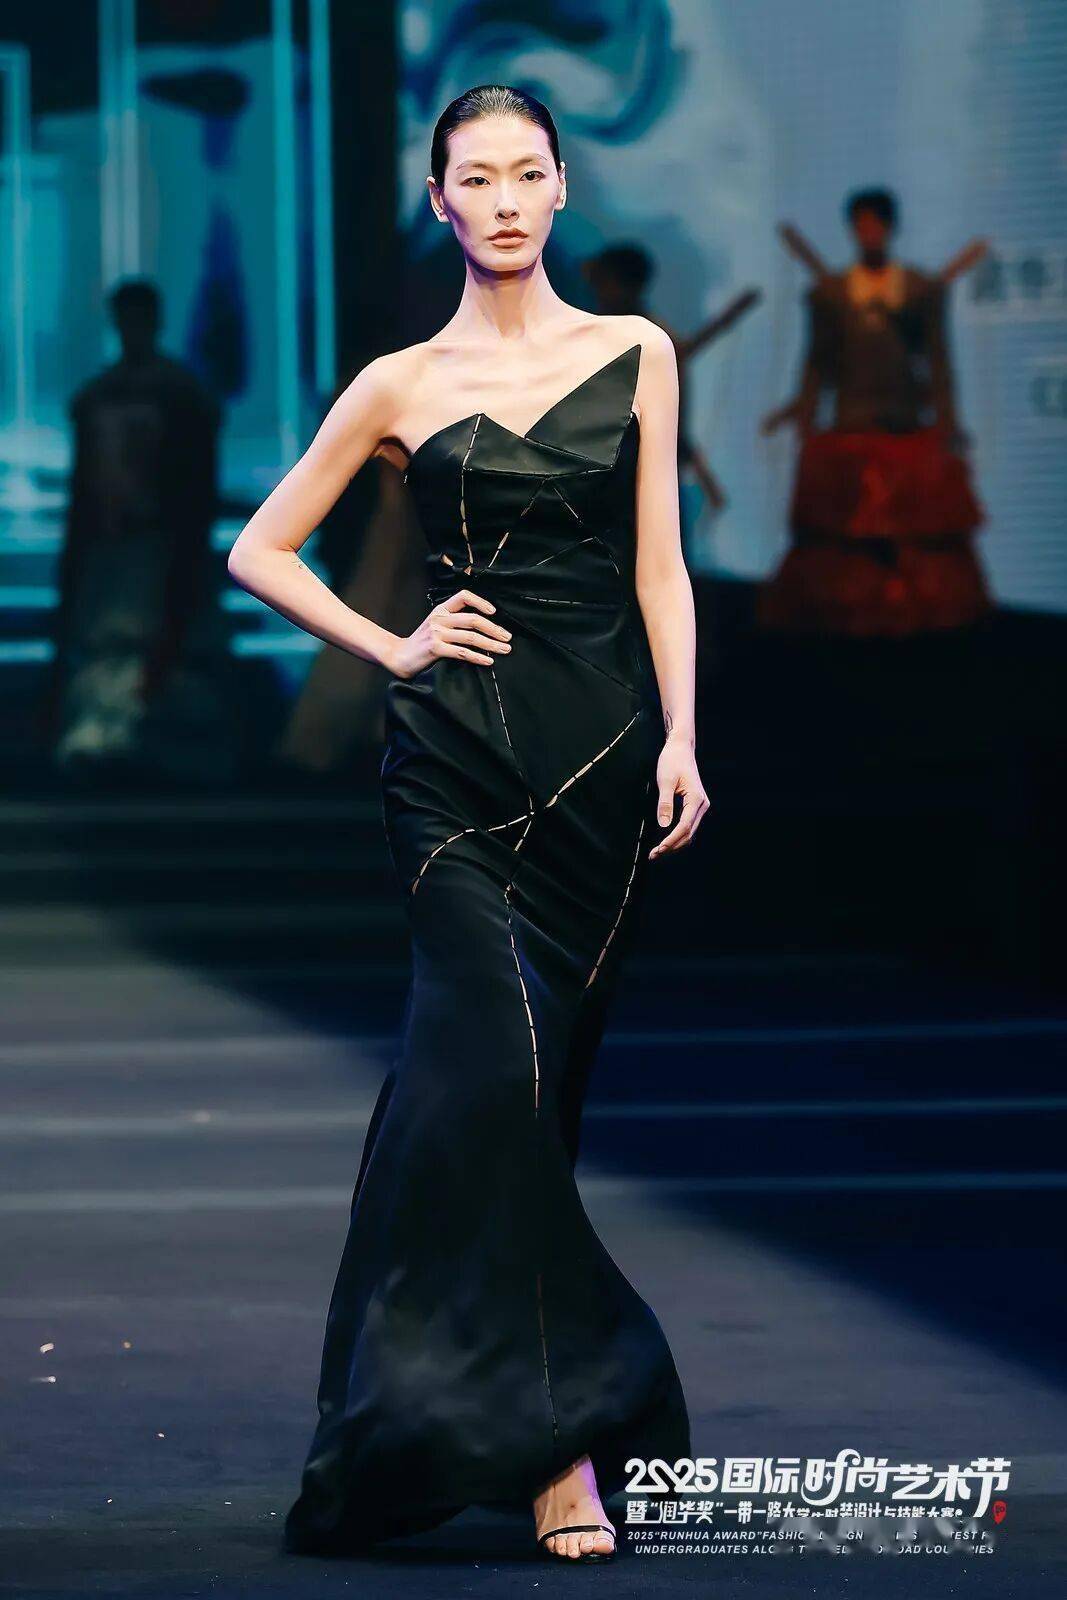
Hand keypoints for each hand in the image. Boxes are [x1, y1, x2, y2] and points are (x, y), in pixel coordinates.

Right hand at [389, 588, 511, 677]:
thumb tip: (482, 626)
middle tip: (507, 637)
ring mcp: (437, 633)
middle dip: (494, 629)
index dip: (480, 602)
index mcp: (441, 610)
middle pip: (473, 619)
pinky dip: (478, 657)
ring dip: (491, 644)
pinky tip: (488, 661)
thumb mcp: (435, 625)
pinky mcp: (435, 649)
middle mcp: (439, 618)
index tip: (494, 612)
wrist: (399, 656)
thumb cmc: (421, 643)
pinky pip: (462, 652)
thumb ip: (453, 622)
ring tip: (504, 649)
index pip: (463, 596)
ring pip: (470, 637)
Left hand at [650, 734, 708, 859]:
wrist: (680, 748)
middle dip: (672, 846)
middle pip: (688, 833)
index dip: (670, 841)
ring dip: (675, 843)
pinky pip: (688, 825)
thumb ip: (665, 803)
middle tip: (653, 855)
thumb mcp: (665, 781)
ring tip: (657, 851)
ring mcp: (700, 806)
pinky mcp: (695, 805)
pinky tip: (665, 841)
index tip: (657, 850)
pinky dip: (677, 835)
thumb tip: (663, 826)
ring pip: (689, 832)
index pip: (684, 827)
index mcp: (696, 799)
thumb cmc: (672, 761)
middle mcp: (702, 804)